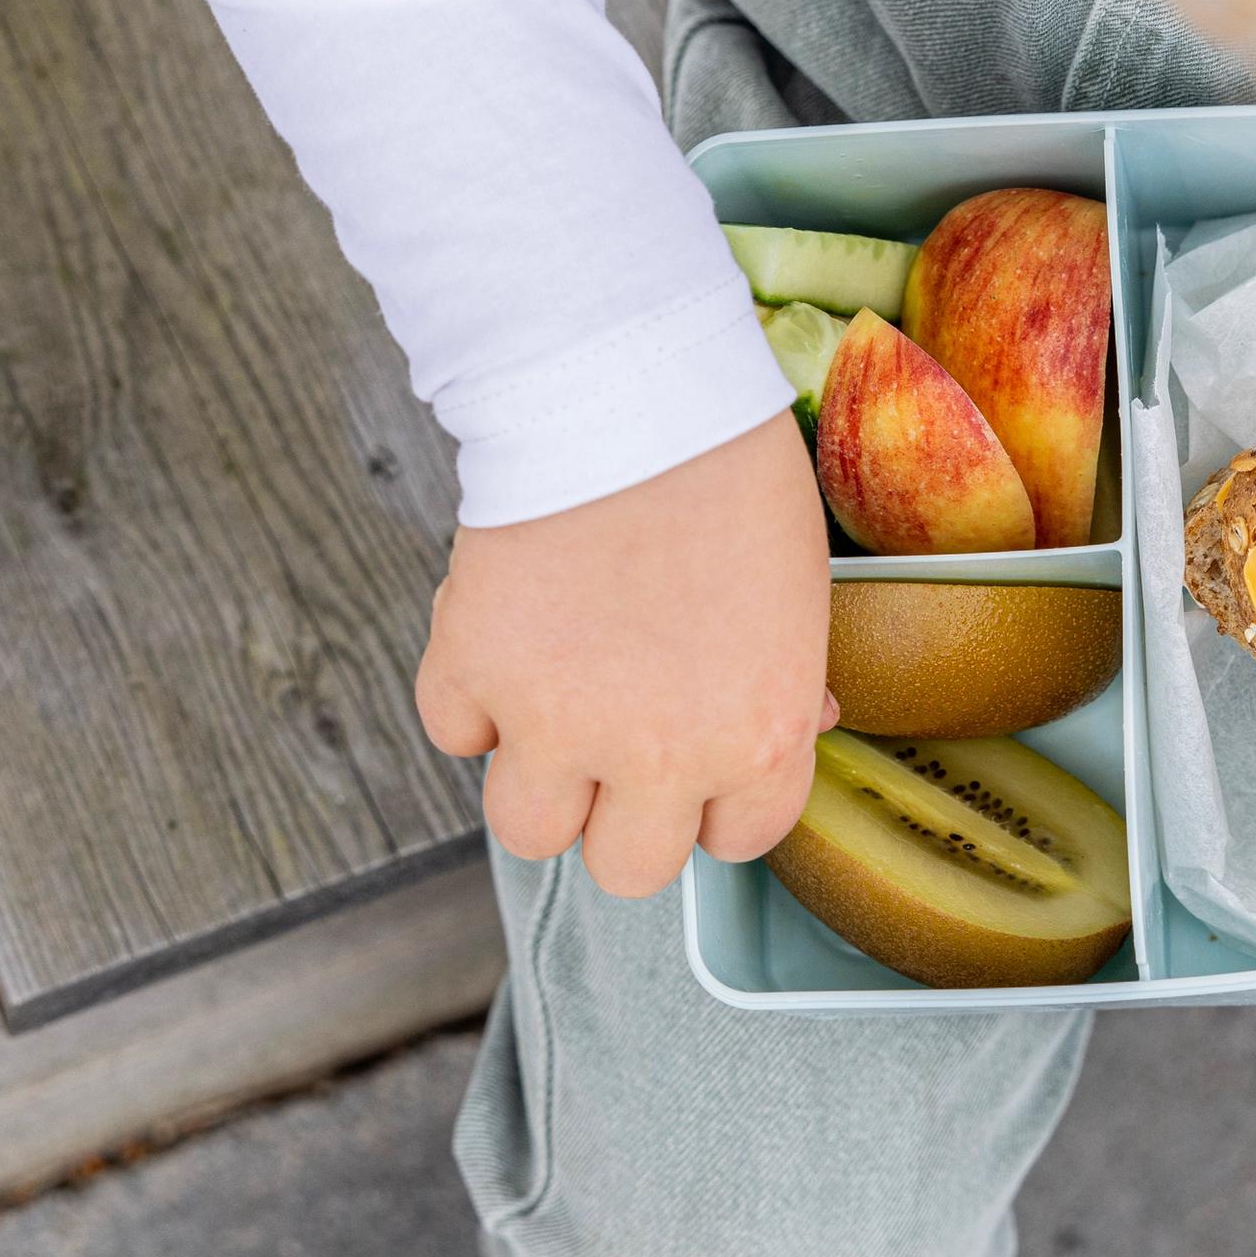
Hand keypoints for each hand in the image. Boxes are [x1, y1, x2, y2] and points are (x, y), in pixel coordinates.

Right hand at [417, 418, 837, 897]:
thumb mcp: (799, 590)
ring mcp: (558, 723)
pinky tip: (506, 640)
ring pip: (529, 832)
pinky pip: (456, 733)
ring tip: (552, 707)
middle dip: (621, 814)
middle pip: (627, 869)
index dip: (711, 801)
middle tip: (618, 744)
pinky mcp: (473, 672)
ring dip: (539, 779)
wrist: (628, 387)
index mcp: (759, 740)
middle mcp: (661, 755)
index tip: (696, 760)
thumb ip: (786, 681)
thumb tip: (795, 725)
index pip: (735, 842)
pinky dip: (470, 699)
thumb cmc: (727, 469)